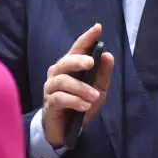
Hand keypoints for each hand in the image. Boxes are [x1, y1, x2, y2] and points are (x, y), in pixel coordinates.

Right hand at [42, 23, 114, 147]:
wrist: (66, 130)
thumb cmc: (81, 104)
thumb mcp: (98, 90)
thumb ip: (102, 74)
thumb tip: (108, 55)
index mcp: (71, 66)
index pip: (78, 48)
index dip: (87, 38)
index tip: (98, 28)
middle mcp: (58, 73)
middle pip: (65, 61)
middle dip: (78, 60)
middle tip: (91, 63)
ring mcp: (51, 87)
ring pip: (63, 81)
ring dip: (81, 88)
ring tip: (94, 97)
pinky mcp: (49, 103)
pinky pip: (59, 98)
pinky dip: (74, 101)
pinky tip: (84, 106)